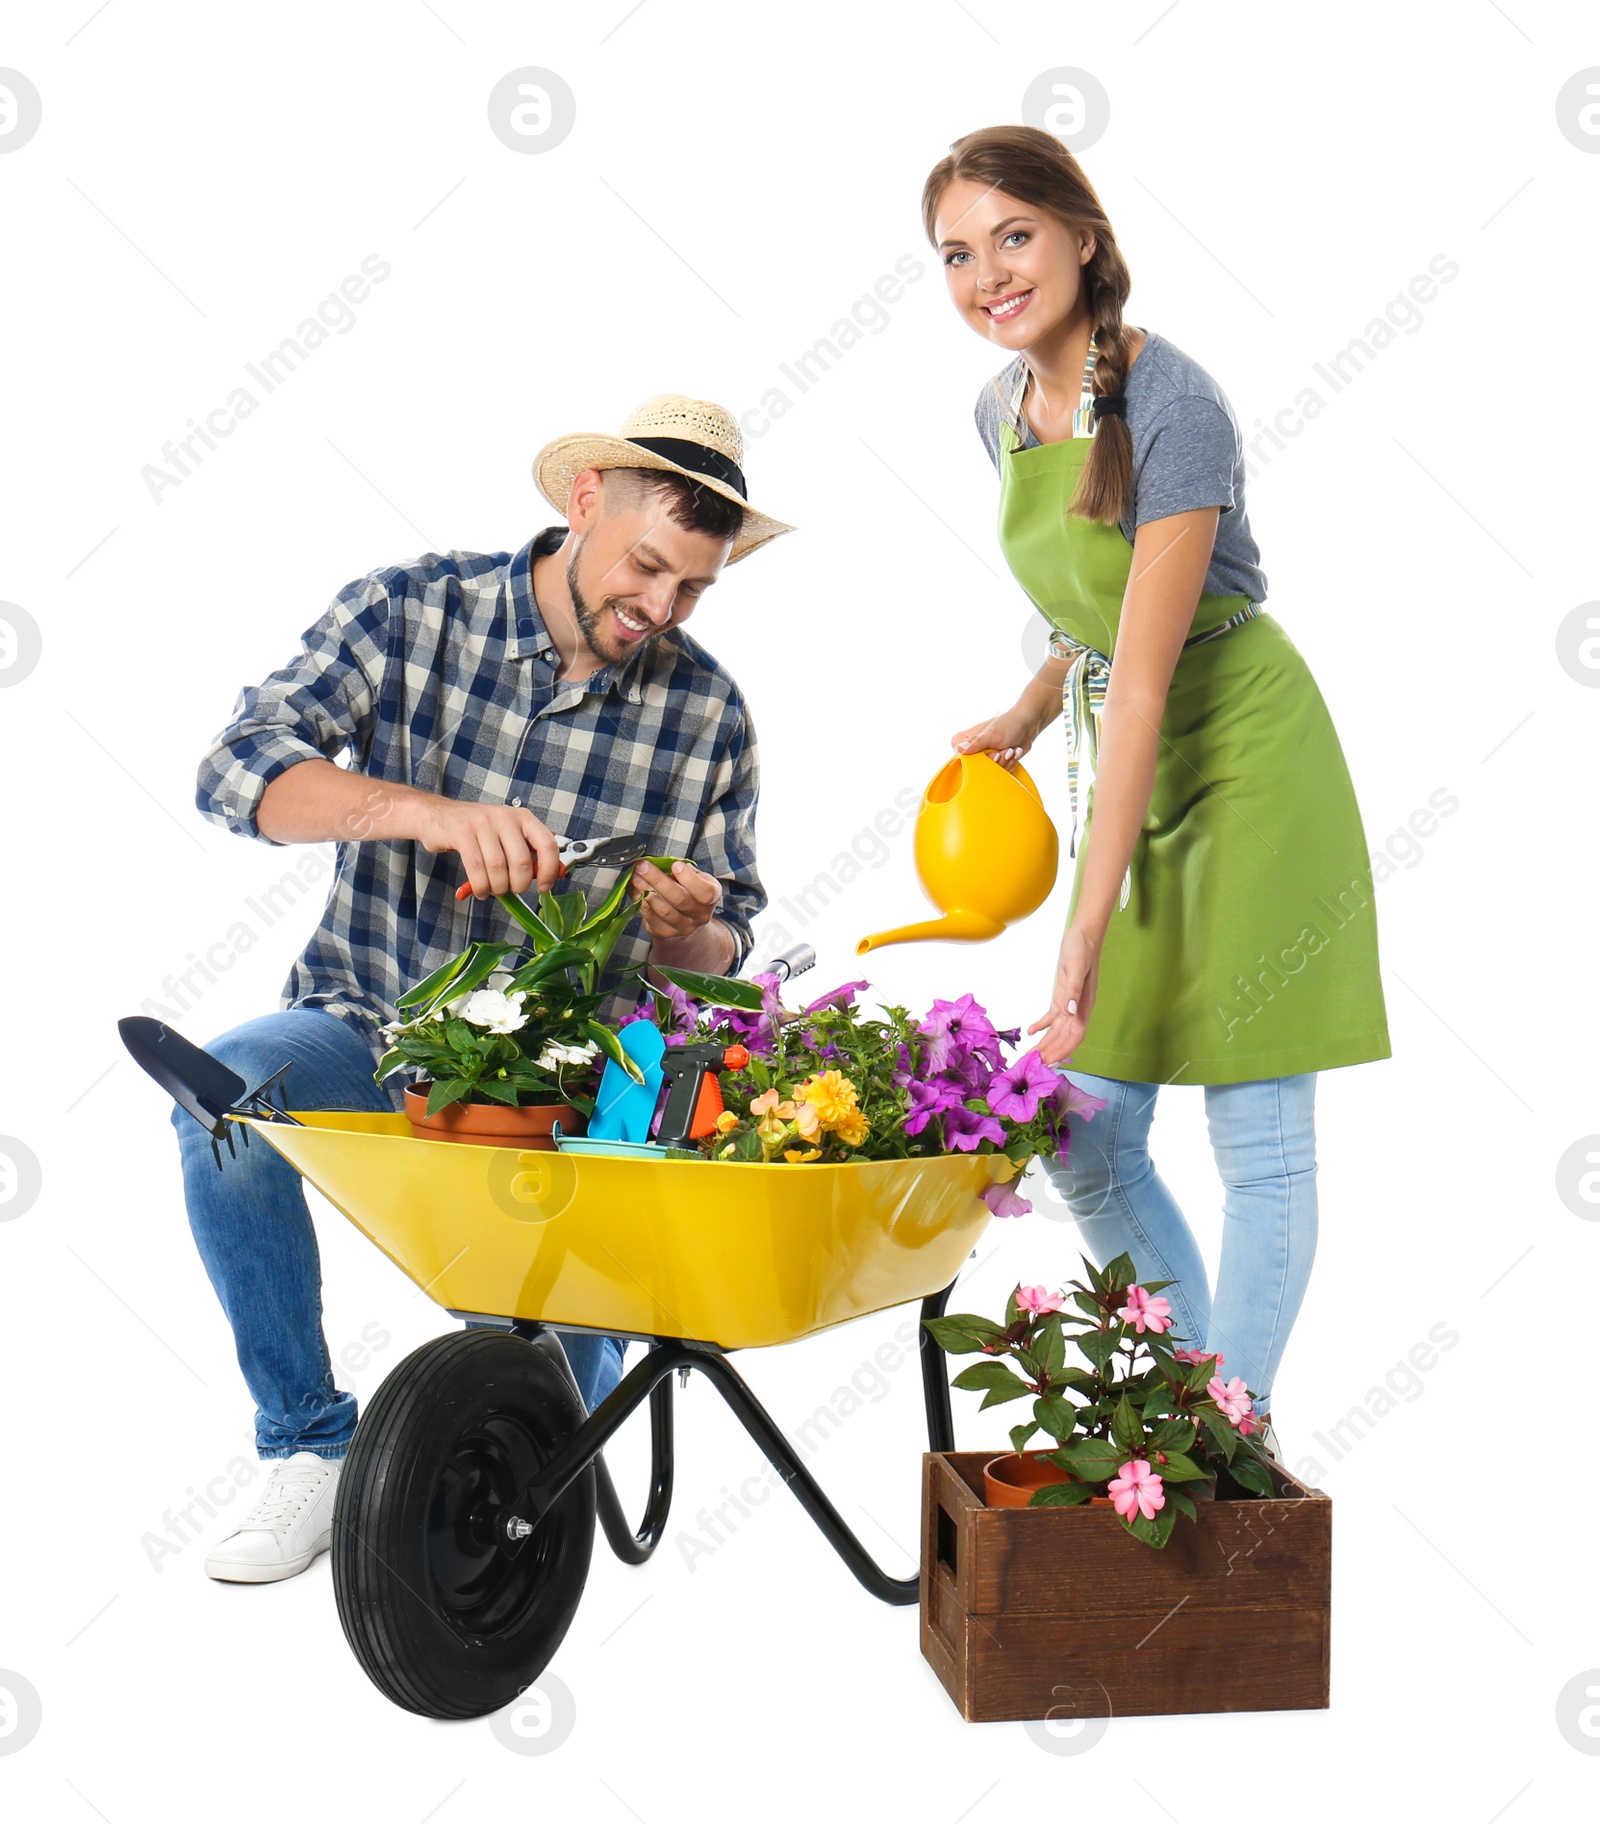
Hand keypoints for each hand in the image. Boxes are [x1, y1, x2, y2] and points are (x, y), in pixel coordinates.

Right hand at [415, 797, 562, 898]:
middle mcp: (505, 817)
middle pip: (522, 862)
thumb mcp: (507, 836)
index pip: (548, 844)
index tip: (544, 887)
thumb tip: (548, 878)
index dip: (549, 870)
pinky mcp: (462, 832)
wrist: (438, 815)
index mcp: (523, 818)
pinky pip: (476, 868)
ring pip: (498, 868)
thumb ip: (526, 854)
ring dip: (496, 888)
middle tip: (510, 890)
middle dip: (518, 885)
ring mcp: (483, 823)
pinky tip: (480, 890)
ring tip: (492, 890)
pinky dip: (480, 886)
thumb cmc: (477, 830)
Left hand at [631, 858, 721, 941]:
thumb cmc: (690, 890)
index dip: (690, 879)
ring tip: (635, 875)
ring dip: (645, 890)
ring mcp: (682, 927)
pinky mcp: (664, 932)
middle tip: (643, 866)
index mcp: (711, 897)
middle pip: (679, 899)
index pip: (705, 892)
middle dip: (658, 880)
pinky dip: (639, 900)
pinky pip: (650, 916)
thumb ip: (682, 870)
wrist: (686, 918)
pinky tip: (634, 888)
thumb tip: (661, 863)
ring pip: (662, 909)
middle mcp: (699, 915)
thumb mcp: (694, 876)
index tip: (675, 865)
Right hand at [951, 707, 1035, 770]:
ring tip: (1009, 749)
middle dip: (996, 761)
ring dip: (1005, 761)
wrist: (1027, 726)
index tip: (992, 753)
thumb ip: (976, 743)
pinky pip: (999, 772)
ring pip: (990, 772)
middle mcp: (971, 749)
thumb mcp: (991, 734)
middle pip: (977, 769)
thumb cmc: (1008, 725)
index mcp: (963, 740)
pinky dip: (1009, 764)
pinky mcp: (995, 762)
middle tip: (1003, 750)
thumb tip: (960, 749)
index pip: (961, 760)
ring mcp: (984, 756)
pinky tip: (1013, 753)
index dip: (978, 761)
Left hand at [1028, 925, 1099, 1065]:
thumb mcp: (1076, 968)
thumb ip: (1073, 992)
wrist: (1083, 936)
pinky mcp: (1063, 996)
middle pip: (1065, 1038)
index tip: (1048, 1063)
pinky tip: (1031, 1031)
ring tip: (1032, 1055)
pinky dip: (1042, 1026)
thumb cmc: (1081, 950)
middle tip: (1033, 1066)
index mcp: (1084, 1005)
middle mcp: (1079, 1009)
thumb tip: (1071, 1013)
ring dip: (1046, 1043)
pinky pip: (1053, 1017)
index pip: (1074, 1036)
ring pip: (1058, 1031)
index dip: (1062, 1051)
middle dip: (1051, 1052)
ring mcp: (1071, 1004)